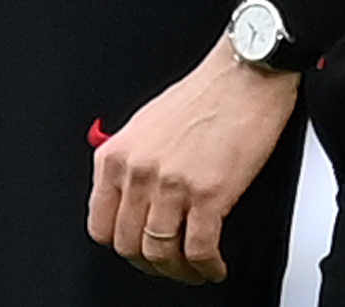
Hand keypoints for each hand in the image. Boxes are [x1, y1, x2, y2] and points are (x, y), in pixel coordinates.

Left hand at [87, 35, 299, 283]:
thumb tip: (129, 198)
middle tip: (169, 265)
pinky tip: (214, 265)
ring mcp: (172, 184)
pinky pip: (199, 250)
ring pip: (161, 254)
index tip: (137, 250)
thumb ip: (131, 161)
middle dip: (151, 264)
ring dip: (179, 271)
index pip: (100, 225)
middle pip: (129, 246)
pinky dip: (207, 267)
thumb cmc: (203, 93)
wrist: (244, 74)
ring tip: (194, 269)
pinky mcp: (209, 194)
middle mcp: (139, 171)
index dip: (121, 246)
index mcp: (117, 155)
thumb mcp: (145, 123)